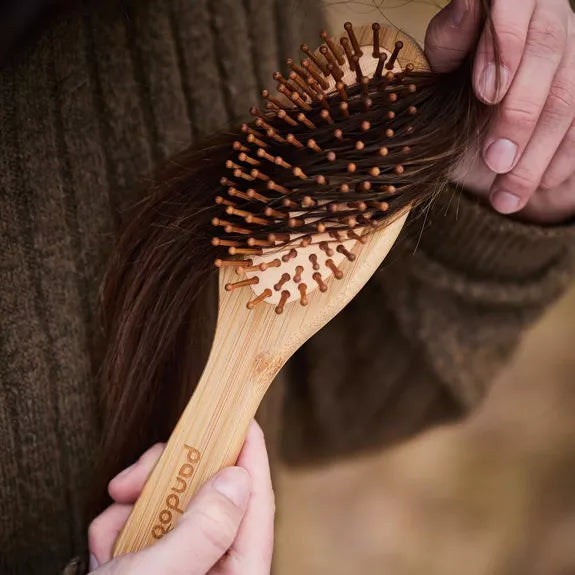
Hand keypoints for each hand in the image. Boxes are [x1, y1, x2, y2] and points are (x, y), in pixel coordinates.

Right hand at [88, 421, 273, 573]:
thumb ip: (205, 529)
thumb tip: (238, 478)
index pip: (256, 506)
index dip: (251, 456)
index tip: (241, 418)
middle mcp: (212, 571)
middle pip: (208, 497)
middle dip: (168, 480)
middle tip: (137, 477)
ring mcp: (180, 568)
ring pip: (170, 505)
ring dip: (134, 506)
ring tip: (110, 530)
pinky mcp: (151, 566)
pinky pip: (142, 525)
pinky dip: (116, 527)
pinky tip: (101, 550)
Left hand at [425, 0, 574, 223]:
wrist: (475, 118)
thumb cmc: (453, 82)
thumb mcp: (442, 64)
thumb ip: (452, 39)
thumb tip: (468, 2)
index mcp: (513, 2)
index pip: (518, 6)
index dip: (506, 48)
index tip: (484, 93)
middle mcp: (552, 21)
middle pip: (549, 58)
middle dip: (521, 115)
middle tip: (495, 160)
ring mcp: (574, 57)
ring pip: (567, 101)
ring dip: (537, 155)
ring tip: (504, 198)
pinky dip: (558, 163)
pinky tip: (534, 191)